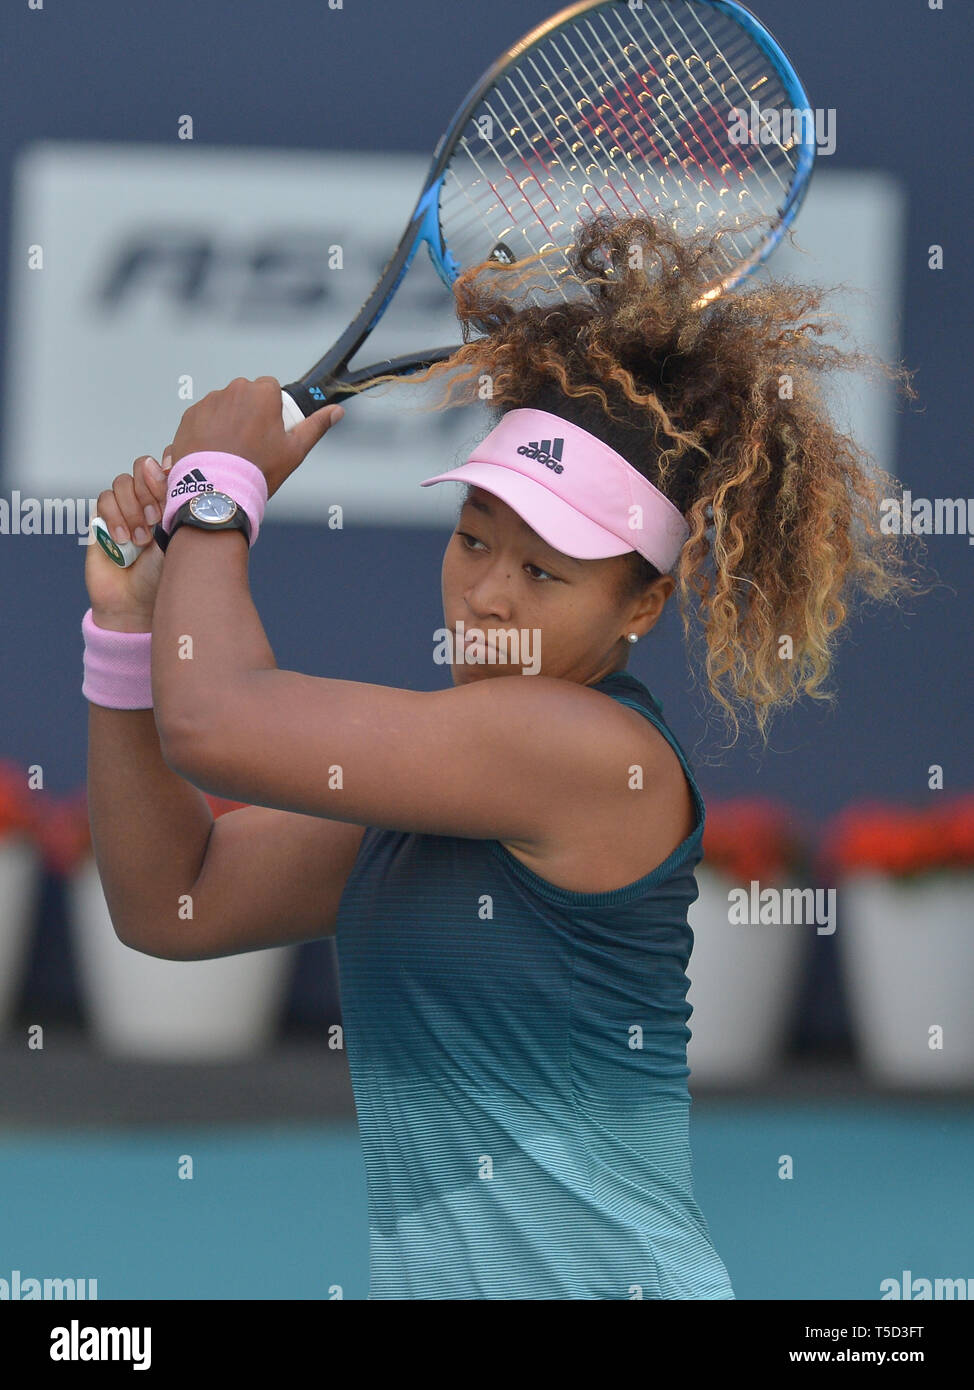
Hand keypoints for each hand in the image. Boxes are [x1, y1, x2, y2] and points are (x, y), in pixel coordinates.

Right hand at [86, 453, 171, 626]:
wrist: (139, 604)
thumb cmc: (166, 575)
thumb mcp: (179, 536)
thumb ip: (173, 499)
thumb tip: (168, 462)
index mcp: (173, 501)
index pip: (169, 464)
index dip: (168, 469)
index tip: (172, 490)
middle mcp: (150, 501)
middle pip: (144, 466)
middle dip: (150, 490)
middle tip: (156, 519)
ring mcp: (125, 509)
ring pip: (123, 482)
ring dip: (132, 508)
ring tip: (142, 539)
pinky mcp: (102, 519)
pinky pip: (105, 499)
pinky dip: (115, 517)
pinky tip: (124, 540)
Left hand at [167, 377, 343, 499]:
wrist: (217, 489)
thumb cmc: (258, 469)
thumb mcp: (294, 450)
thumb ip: (316, 426)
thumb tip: (336, 411)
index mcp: (262, 393)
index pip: (271, 388)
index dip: (273, 409)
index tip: (270, 430)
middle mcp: (234, 390)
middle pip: (246, 395)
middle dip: (249, 412)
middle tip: (251, 444)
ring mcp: (209, 401)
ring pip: (225, 405)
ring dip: (229, 420)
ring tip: (231, 451)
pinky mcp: (190, 415)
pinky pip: (204, 416)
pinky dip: (209, 429)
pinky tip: (215, 451)